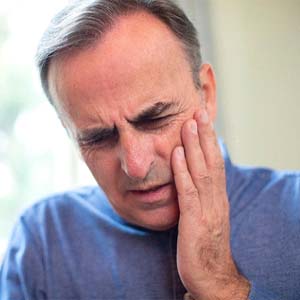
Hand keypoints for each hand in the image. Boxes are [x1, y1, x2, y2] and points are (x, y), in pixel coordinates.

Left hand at [171, 108, 249, 299]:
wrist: (211, 276)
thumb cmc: (205, 243)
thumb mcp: (206, 215)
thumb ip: (200, 194)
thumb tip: (189, 174)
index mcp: (217, 197)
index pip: (215, 163)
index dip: (209, 141)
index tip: (203, 120)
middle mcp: (215, 199)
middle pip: (211, 162)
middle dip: (204, 136)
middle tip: (199, 111)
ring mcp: (206, 210)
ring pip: (201, 172)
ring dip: (194, 147)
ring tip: (188, 124)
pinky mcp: (193, 221)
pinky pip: (187, 192)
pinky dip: (181, 171)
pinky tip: (175, 155)